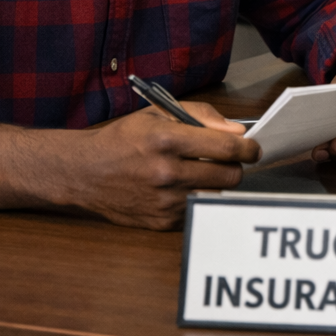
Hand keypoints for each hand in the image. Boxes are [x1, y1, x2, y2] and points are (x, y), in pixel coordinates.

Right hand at [0, 100, 260, 230]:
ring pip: (215, 195)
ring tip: (204, 174)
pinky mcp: (158, 221)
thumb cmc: (123, 138)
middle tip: (230, 162)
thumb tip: (238, 131)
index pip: (227, 147)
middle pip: (229, 176)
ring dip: (217, 185)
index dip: (248, 148)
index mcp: (166, 140)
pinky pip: (195, 211)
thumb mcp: (157, 113)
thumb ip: (201, 116)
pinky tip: (182, 188)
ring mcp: (162, 200)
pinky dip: (196, 200)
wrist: (82, 172)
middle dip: (236, 168)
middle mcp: (165, 172)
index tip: (254, 148)